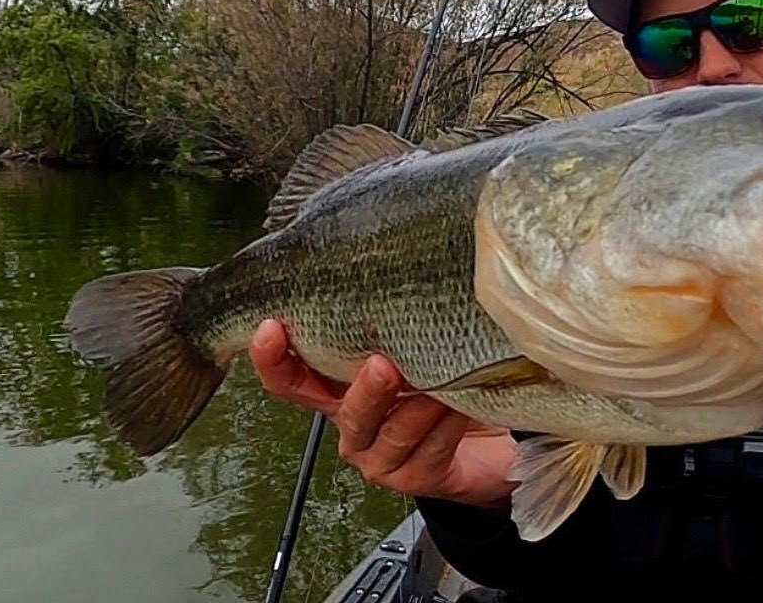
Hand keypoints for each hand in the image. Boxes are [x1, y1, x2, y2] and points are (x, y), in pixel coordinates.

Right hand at [249, 319, 517, 508]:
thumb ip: (396, 328)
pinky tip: (459, 406)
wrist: (492, 441)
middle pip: (346, 412)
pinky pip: (429, 449)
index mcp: (340, 393)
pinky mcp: (416, 478)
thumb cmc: (448, 385)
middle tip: (383, 365)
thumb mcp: (416, 350)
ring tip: (439, 383)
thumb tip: (397, 283)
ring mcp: (382, 458)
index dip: (274, 359)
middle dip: (366, 390)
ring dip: (417, 405)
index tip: (271, 327)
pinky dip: (446, 425)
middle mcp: (354, 427)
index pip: (293, 380)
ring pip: (392, 433)